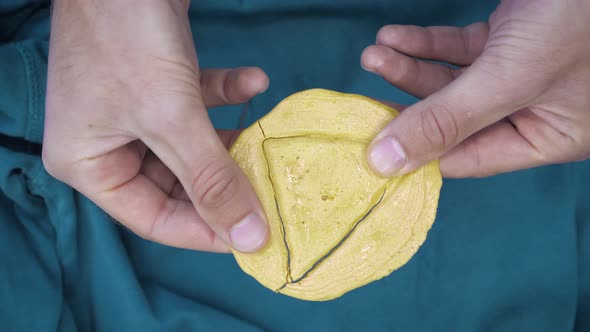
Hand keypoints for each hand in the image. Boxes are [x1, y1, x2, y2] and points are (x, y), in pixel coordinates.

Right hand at [43, 0, 268, 252]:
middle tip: (270, 192)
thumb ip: (211, 179)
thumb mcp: (171, 118)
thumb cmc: (128, 39)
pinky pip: (195, 105)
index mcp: (88, 164)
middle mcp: (107, 143)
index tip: (253, 238)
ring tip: (266, 144)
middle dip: (223, 184)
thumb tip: (248, 238)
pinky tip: (253, 82)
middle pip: (176, 185)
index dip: (204, 231)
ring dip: (229, 141)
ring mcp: (133, 111)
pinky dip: (224, 96)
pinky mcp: (157, 82)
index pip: (153, 219)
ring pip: (191, 148)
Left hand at [362, 0, 589, 177]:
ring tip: (372, 55)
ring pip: (451, 82)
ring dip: (409, 66)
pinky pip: (458, 49)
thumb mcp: (509, 79)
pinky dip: (427, 43)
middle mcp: (531, 111)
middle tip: (366, 94)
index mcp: (546, 137)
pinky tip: (393, 37)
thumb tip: (385, 164)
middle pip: (452, 119)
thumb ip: (446, 120)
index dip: (418, 154)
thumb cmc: (575, 22)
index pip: (467, 158)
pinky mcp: (508, 40)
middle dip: (408, 100)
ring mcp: (518, 74)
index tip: (371, 146)